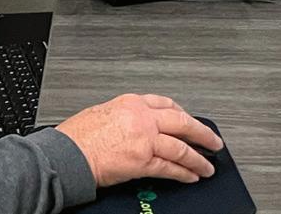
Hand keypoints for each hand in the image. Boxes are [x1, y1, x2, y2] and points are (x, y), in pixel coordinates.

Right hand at [56, 94, 221, 186]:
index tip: (190, 120)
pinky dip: (183, 173)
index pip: (166, 104)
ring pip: (180, 147)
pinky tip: (191, 177)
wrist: (67, 154)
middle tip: (213, 142)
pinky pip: (170, 167)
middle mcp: (141, 117)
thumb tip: (138, 126)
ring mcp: (144, 138)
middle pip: (181, 122)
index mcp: (131, 102)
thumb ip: (126, 117)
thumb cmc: (77, 136)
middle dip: (201, 133)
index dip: (183, 114)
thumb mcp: (104, 113)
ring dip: (197, 158)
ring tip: (206, 166)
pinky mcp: (143, 161)